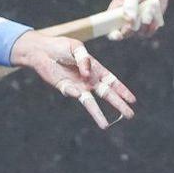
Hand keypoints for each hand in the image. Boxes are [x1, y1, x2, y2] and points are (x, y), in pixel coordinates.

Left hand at [11, 31, 136, 128]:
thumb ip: (84, 59)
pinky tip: (77, 92)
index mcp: (95, 69)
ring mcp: (77, 86)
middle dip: (118, 104)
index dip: (122, 90)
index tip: (132, 100)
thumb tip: (86, 74)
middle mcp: (88, 80)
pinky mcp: (64, 88)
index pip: (112, 81)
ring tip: (105, 126)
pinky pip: (71, 93)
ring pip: (90, 103)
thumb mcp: (76, 47)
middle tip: (129, 115)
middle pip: (107, 95)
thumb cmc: (61, 46)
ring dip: (98, 114)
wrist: (41, 50)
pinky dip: (74, 93)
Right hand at [107, 0, 170, 37]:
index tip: (118, 35)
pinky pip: (148, 33)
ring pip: (139, 33)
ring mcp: (136, 26)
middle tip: (136, 17)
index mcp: (115, 14)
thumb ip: (130, 6)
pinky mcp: (147, 28)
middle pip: (125, 34)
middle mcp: (124, 23)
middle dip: (131, 27)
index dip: (113, 35)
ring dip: (145, 20)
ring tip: (150, 6)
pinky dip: (153, 24)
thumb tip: (130, 20)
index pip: (110, 29)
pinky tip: (154, 14)